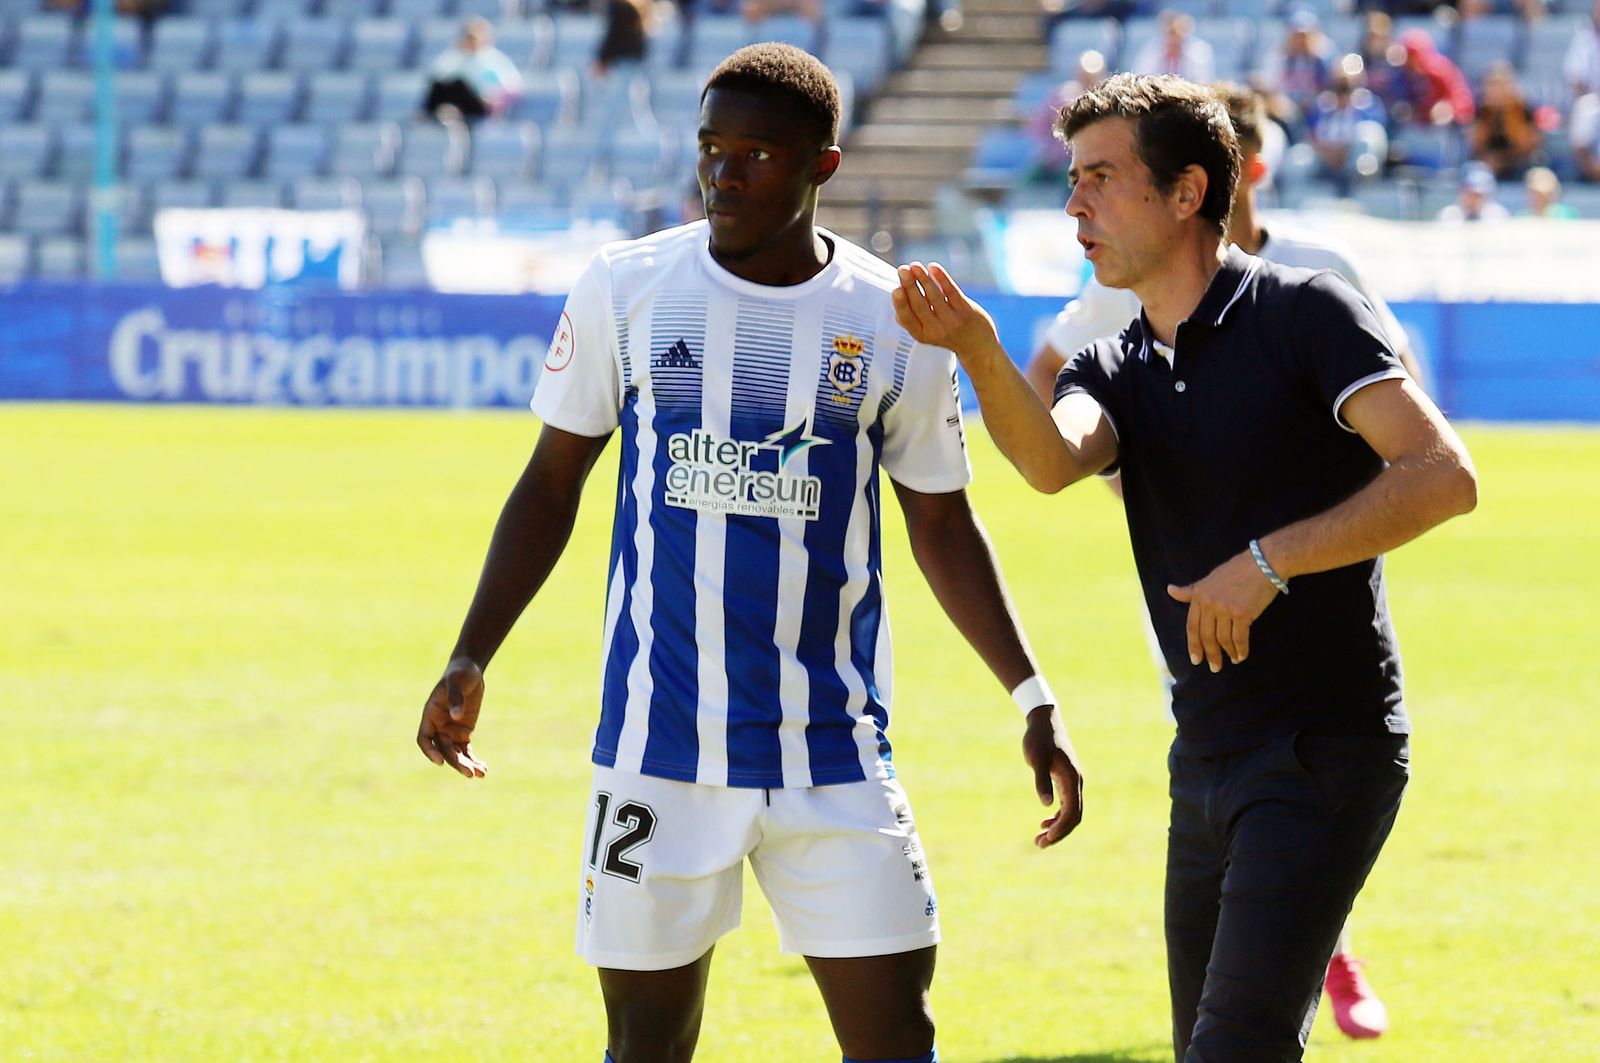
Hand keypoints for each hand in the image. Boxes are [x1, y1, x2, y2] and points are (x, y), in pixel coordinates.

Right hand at [417, 656, 487, 777]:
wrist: (470, 672)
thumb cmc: (459, 674)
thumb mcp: (456, 682)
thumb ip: (455, 697)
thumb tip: (457, 717)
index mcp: (430, 715)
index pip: (424, 738)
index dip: (430, 751)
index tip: (440, 761)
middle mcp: (438, 727)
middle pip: (443, 750)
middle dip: (456, 762)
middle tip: (469, 773)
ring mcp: (450, 731)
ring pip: (456, 754)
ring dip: (466, 765)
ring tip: (480, 774)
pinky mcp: (464, 733)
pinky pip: (466, 750)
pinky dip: (473, 760)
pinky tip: (483, 770)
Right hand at [892, 262, 1001, 365]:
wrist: (977, 346)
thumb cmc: (947, 334)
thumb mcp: (927, 332)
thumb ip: (913, 318)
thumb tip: (897, 296)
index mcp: (922, 335)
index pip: (907, 318)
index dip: (901, 304)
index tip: (896, 289)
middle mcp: (936, 330)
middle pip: (919, 305)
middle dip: (909, 285)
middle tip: (902, 269)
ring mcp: (953, 321)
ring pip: (935, 296)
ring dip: (923, 279)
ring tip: (914, 265)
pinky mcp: (967, 311)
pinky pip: (951, 291)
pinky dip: (941, 278)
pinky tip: (933, 267)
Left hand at [1022, 705, 1083, 847]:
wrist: (1044, 721)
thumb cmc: (1039, 739)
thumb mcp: (1036, 760)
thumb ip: (1041, 781)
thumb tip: (1046, 806)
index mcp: (1072, 779)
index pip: (1072, 812)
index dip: (1061, 829)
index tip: (1045, 839)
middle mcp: (1076, 783)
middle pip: (1074, 816)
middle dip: (1059, 833)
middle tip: (1039, 844)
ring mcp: (1072, 782)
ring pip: (1071, 812)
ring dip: (1058, 827)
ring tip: (1040, 839)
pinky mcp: (1065, 780)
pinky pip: (1067, 804)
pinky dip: (1057, 816)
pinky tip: (1044, 822)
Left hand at [1166, 549, 1279, 672]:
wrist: (1264, 562)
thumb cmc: (1238, 570)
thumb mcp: (1210, 578)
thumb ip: (1191, 590)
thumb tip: (1170, 590)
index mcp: (1199, 596)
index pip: (1192, 626)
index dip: (1193, 645)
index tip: (1196, 660)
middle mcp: (1210, 603)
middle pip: (1206, 636)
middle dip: (1210, 655)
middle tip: (1214, 668)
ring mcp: (1225, 609)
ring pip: (1223, 639)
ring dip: (1228, 653)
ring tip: (1233, 660)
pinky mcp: (1242, 613)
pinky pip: (1239, 638)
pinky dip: (1241, 649)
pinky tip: (1242, 655)